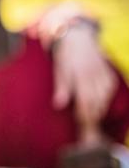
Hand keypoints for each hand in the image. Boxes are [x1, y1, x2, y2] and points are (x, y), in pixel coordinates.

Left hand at [33, 2, 114, 141]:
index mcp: (81, 76)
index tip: (81, 126)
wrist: (78, 37)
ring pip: (104, 98)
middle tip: (87, 129)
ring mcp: (103, 74)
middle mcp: (94, 76)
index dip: (84, 116)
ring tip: (92, 121)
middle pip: (96, 102)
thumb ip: (61, 88)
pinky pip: (109, 90)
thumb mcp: (60, 70)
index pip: (85, 102)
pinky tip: (100, 106)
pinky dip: (105, 99)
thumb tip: (58, 106)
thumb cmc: (65, 56)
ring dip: (99, 109)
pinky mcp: (108, 73)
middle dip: (92, 117)